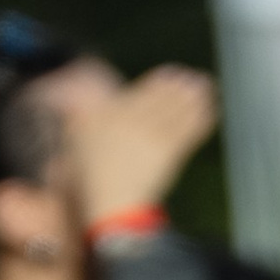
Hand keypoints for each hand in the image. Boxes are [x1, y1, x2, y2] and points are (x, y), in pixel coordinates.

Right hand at [70, 67, 218, 228]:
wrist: (110, 205)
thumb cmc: (91, 181)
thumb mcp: (75, 141)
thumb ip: (78, 115)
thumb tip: (68, 100)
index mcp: (110, 114)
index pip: (140, 93)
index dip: (159, 83)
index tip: (172, 73)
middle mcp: (131, 119)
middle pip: (161, 99)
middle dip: (180, 87)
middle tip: (196, 78)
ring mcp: (151, 134)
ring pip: (176, 110)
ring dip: (195, 98)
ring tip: (207, 87)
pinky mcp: (167, 152)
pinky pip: (187, 130)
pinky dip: (200, 119)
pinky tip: (211, 110)